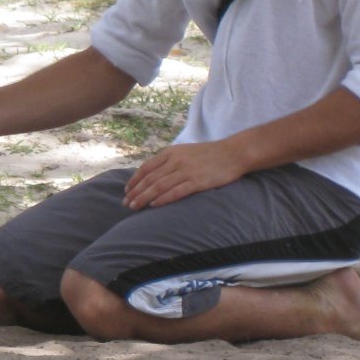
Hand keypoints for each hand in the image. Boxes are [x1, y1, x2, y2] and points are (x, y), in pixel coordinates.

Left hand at [123, 141, 247, 209]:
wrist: (233, 153)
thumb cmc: (208, 154)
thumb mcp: (184, 152)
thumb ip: (169, 161)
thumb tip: (152, 175)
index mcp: (170, 153)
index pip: (146, 168)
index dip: (134, 180)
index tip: (126, 191)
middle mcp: (175, 161)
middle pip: (150, 179)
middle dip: (135, 192)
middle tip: (126, 204)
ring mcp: (186, 171)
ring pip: (159, 186)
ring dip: (144, 198)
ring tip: (134, 207)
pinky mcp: (198, 181)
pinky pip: (176, 191)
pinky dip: (163, 199)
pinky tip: (154, 205)